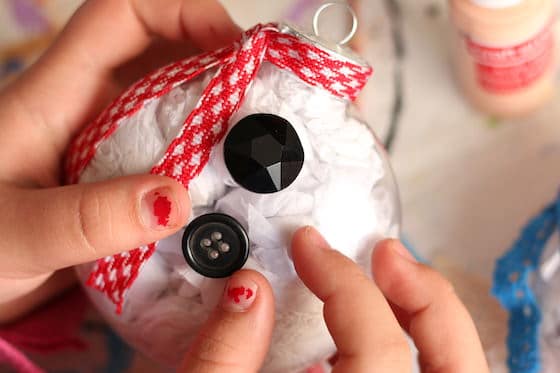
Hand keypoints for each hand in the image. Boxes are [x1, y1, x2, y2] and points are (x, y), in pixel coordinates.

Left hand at [0, 0, 240, 322]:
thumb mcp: (16, 231)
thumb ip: (88, 218)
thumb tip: (175, 199)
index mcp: (58, 97)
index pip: (125, 16)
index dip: (185, 14)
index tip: (237, 48)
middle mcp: (89, 115)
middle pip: (165, 60)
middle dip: (222, 71)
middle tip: (269, 108)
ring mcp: (107, 154)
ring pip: (175, 115)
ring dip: (219, 125)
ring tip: (259, 152)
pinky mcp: (119, 191)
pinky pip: (173, 167)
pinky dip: (204, 174)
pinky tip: (227, 200)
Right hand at [179, 228, 489, 372]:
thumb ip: (223, 358)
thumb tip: (251, 288)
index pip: (379, 347)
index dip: (344, 280)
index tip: (310, 246)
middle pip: (452, 368)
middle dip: (424, 297)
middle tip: (386, 253)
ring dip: (430, 327)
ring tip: (394, 285)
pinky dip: (416, 361)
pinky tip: (373, 345)